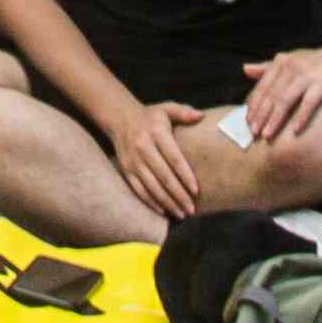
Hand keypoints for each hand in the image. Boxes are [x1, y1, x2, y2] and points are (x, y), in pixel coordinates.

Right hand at [121, 105, 217, 222]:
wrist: (120, 118)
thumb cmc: (150, 116)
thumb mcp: (166, 108)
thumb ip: (183, 112)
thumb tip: (201, 116)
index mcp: (156, 133)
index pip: (174, 158)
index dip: (185, 175)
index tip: (196, 190)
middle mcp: (143, 147)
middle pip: (163, 176)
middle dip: (179, 195)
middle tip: (191, 209)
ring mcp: (133, 161)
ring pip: (152, 186)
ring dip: (167, 202)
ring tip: (181, 213)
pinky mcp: (126, 170)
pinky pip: (139, 190)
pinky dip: (151, 202)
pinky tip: (164, 211)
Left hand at [240, 42, 321, 152]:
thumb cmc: (316, 62)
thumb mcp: (290, 61)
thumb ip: (268, 67)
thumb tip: (244, 69)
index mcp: (281, 62)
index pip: (262, 87)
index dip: (253, 105)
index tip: (247, 122)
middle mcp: (291, 67)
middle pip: (271, 95)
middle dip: (260, 115)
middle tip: (252, 133)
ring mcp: (306, 75)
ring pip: (285, 100)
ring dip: (274, 119)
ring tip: (267, 135)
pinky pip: (308, 103)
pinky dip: (300, 117)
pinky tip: (294, 131)